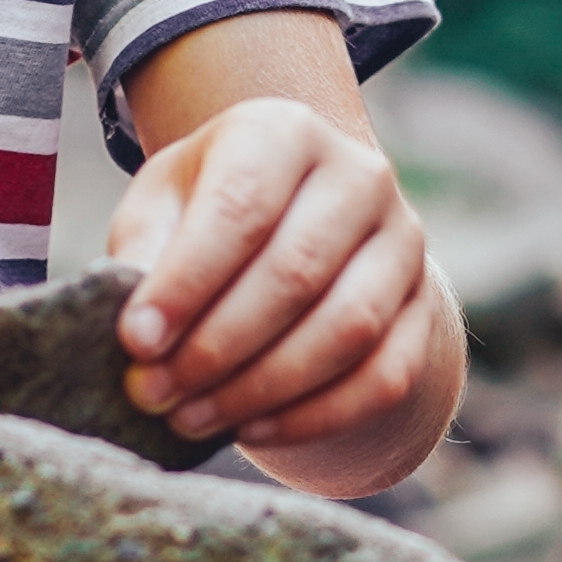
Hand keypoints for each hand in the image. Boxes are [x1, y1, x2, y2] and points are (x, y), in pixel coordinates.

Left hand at [108, 91, 444, 476]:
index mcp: (284, 132)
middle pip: (295, 273)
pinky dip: (318, 415)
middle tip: (155, 394)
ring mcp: (403, 241)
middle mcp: (359, 176)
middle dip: (216, 347)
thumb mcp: (163, 207)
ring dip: (264, 388)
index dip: (186, 283)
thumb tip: (137, 330)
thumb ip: (144, 253)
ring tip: (194, 418)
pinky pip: (385, 375)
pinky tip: (255, 430)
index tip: (136, 343)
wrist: (294, 222)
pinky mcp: (425, 305)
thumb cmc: (211, 213)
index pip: (241, 208)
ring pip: (347, 328)